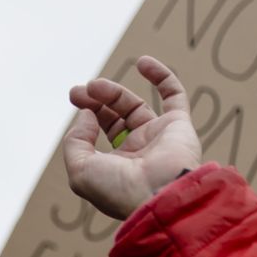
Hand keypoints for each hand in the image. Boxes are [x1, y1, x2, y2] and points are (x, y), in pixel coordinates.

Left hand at [63, 56, 202, 219]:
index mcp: (115, 166)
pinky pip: (174, 95)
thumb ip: (76, 141)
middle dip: (96, 101)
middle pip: (114, 118)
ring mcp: (158, 137)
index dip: (86, 115)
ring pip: (135, 106)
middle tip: (79, 90)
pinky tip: (143, 62)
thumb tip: (86, 113)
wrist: (160, 194)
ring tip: (96, 85)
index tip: (76, 101)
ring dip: (114, 92)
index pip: (98, 135)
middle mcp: (137, 152)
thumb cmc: (118, 189)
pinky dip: (161, 76)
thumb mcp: (80, 170)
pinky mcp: (179, 126)